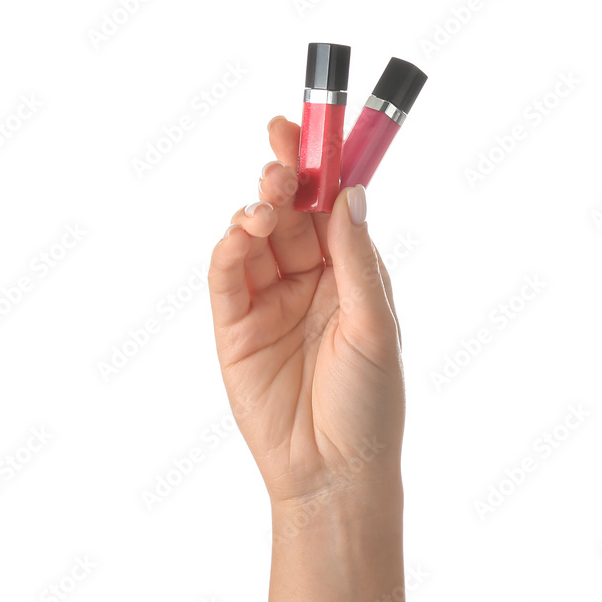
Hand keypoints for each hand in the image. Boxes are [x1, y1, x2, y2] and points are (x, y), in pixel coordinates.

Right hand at [208, 116, 404, 509]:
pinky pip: (226, 274)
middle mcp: (308, 281)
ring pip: (254, 235)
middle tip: (281, 152)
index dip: (320, 168)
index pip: (329, 208)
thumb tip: (349, 194)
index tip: (309, 128)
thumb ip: (355, 259)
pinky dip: (230, 245)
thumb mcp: (375, 325)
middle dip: (284, 177)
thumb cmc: (370, 404)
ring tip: (267, 198)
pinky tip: (242, 231)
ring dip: (257, 206)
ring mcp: (268, 301)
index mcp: (349, 276)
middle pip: (289, 212)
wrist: (334, 472)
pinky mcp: (233, 326)